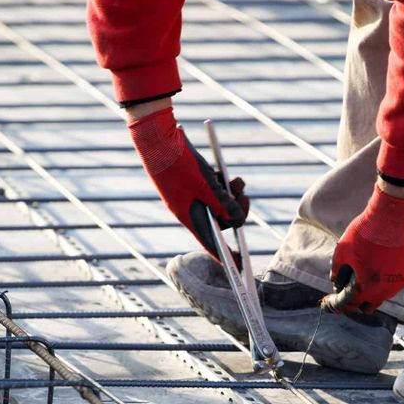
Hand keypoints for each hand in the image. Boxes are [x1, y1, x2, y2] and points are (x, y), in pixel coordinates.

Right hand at [127, 105, 247, 258]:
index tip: (238, 265)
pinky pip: (216, 190)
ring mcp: (193, 196)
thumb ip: (222, 203)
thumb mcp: (205, 185)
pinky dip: (225, 185)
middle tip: (244, 198)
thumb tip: (237, 220)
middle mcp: (191, 209)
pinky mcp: (195, 182)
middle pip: (221, 220)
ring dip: (233, 195)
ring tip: (238, 182)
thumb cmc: (179, 164)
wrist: (159, 138)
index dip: (224, 254)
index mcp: (189, 216)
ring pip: (220, 204)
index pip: (210, 242)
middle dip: (236, 210)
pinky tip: (230, 177)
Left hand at [323, 183, 403, 313]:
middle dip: (359, 301)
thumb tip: (334, 280)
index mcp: (366, 287)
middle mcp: (386, 290)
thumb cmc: (366, 232)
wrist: (395, 215)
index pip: (350, 304)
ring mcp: (402, 281)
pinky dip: (391, 274)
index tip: (333, 301)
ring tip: (368, 275)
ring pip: (387, 293)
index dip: (339, 304)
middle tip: (352, 290)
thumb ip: (337, 269)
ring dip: (376, 288)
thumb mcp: (343, 249)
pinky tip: (386, 262)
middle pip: (370, 305)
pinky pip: (400, 278)